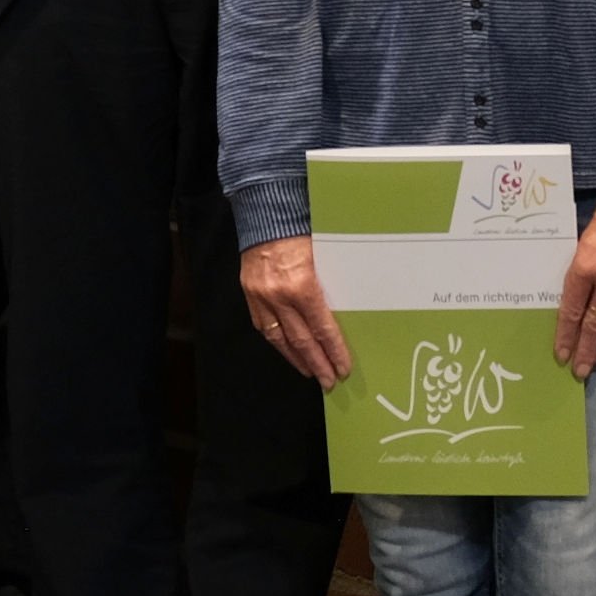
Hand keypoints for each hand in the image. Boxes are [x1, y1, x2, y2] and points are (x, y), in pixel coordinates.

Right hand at [241, 235, 349, 389]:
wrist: (267, 213)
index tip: (343, 368)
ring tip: (310, 372)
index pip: (322, 328)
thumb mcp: (325, 254)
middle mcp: (279, 296)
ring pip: (280, 338)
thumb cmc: (302, 229)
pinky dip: (278, 342)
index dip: (334, 351)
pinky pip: (264, 326)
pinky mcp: (250, 294)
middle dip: (317, 363)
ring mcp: (261, 297)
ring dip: (296, 359)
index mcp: (302, 285)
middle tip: (329, 381)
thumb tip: (346, 312)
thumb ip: (330, 284)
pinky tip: (287, 350)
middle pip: (301, 340)